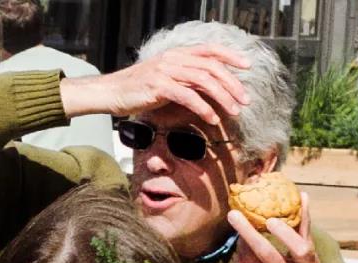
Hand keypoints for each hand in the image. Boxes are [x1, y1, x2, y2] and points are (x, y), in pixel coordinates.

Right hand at [60, 44, 250, 125]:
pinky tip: (212, 118)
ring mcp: (166, 71)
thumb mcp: (163, 79)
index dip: (231, 56)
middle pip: (212, 67)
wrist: (110, 93)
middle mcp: (173, 59)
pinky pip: (188, 96)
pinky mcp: (159, 87)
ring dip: (223, 97)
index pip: (210, 50)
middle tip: (245, 100)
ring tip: (233, 111)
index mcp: (176, 54)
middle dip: (232, 84)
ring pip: (204, 81)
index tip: (247, 66)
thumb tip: (208, 88)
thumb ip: (184, 78)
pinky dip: (204, 108)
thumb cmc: (136, 89)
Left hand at [228, 192, 326, 262]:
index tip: (270, 220)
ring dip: (240, 246)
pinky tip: (239, 255)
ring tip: (237, 233)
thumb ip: (304, 229)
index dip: (285, 235)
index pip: (300, 250)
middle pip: (267, 255)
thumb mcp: (310, 259)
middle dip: (248, 233)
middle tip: (233, 215)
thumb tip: (303, 197)